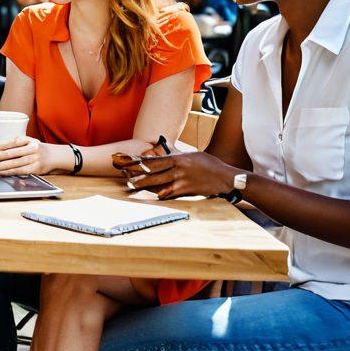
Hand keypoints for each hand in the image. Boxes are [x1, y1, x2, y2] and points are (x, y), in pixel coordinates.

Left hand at [0, 136, 53, 175]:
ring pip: (14, 163)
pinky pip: (19, 171)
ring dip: (1, 166)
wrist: (54, 156)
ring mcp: (34, 160)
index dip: (1, 145)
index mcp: (30, 140)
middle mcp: (32, 149)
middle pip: (12, 153)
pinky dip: (8, 172)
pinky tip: (1, 172)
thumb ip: (17, 143)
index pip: (13, 141)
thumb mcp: (29, 141)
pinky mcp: (35, 169)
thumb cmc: (37, 148)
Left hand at [120, 151, 242, 198]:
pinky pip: (169, 193)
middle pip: (153, 171)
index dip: (140, 162)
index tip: (128, 162)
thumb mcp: (192, 155)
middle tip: (124, 175)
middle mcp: (178, 169)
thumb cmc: (209, 165)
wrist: (225, 177)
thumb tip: (164, 155)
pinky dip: (160, 194)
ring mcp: (181, 181)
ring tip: (132, 186)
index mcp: (178, 158)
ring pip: (158, 183)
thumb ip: (177, 156)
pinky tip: (151, 195)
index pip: (155, 160)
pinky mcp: (186, 191)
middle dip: (137, 173)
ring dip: (144, 184)